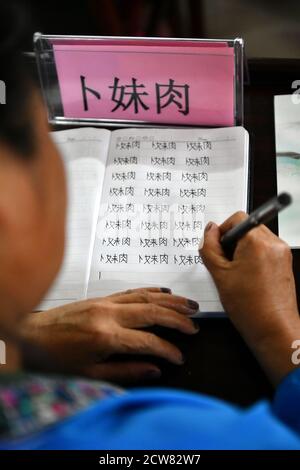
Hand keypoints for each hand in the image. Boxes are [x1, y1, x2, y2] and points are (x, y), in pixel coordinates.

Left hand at [20, 287, 198, 382]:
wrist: (31, 336)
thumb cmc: (57, 358)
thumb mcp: (91, 373)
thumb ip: (126, 371)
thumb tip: (155, 369)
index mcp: (106, 336)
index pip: (148, 341)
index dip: (168, 349)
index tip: (179, 356)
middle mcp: (109, 314)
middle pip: (153, 312)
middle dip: (178, 318)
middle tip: (195, 325)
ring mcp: (105, 302)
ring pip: (146, 297)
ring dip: (170, 301)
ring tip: (190, 305)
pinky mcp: (101, 297)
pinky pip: (132, 291)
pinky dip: (150, 290)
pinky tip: (164, 293)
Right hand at [200, 212, 299, 384]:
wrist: (274, 330)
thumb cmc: (249, 306)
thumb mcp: (219, 274)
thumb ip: (210, 248)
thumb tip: (209, 231)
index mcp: (257, 242)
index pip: (237, 218)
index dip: (222, 230)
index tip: (216, 246)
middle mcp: (274, 243)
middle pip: (248, 228)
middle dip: (232, 241)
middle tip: (223, 262)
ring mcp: (282, 253)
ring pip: (256, 240)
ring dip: (242, 250)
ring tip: (235, 273)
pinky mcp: (285, 264)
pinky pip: (265, 251)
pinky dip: (253, 258)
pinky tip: (246, 278)